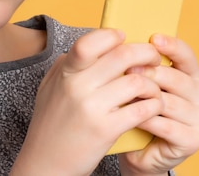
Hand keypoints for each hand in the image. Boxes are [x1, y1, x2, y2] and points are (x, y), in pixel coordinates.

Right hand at [11, 29, 164, 175]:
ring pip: (137, 81)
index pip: (90, 42)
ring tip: (153, 88)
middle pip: (122, 55)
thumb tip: (91, 45)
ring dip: (152, 82)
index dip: (111, 35)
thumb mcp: (51, 87)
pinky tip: (152, 106)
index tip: (123, 37)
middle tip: (153, 58)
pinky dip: (153, 105)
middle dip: (145, 53)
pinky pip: (141, 109)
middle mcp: (77, 86)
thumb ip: (68, 64)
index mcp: (65, 72)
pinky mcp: (106, 130)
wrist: (45, 163)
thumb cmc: (50, 124)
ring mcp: (92, 108)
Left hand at [119, 36, 198, 175]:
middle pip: (177, 79)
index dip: (172, 46)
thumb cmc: (140, 109)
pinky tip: (132, 116)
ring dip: (145, 98)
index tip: (153, 38)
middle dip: (151, 73)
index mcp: (193, 76)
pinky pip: (166, 126)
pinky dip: (147, 120)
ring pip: (169, 102)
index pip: (187, 56)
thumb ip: (144, 64)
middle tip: (127, 70)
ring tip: (124, 94)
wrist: (138, 149)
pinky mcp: (193, 141)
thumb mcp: (144, 83)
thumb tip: (127, 42)